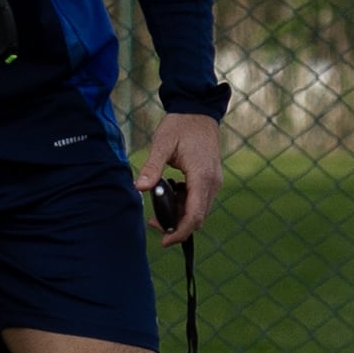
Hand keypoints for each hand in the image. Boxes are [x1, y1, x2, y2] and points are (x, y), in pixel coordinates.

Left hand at [140, 112, 224, 242]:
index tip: (164, 242)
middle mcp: (212, 182)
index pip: (194, 215)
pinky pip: (200, 200)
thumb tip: (140, 188)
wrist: (198, 110)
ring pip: (199, 210)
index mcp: (202, 176)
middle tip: (153, 223)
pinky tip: (169, 193)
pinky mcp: (211, 178)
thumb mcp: (162, 143)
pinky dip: (185, 204)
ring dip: (180, 215)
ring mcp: (213, 181)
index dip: (180, 232)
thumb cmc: (180, 125)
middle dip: (176, 226)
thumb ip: (152, 167)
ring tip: (157, 210)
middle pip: (197, 217)